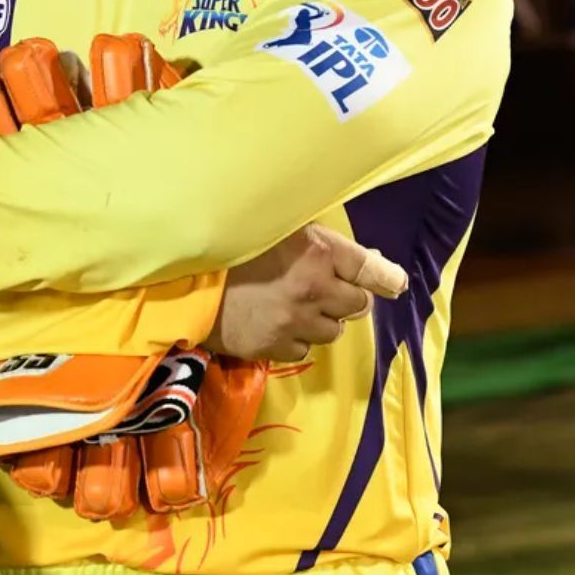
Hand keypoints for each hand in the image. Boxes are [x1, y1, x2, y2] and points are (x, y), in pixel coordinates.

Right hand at [206, 224, 408, 361]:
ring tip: (295, 305)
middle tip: (324, 288)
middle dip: (346, 297)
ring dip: (321, 319)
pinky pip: (304, 348)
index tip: (392, 282)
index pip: (371, 269)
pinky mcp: (275, 346)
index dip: (386, 277)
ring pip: (333, 330)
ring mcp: (295, 321)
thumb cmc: (231, 245)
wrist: (182, 282)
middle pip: (358, 304)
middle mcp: (313, 288)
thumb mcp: (277, 227)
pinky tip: (276, 321)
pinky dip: (297, 337)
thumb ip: (319, 243)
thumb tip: (365, 259)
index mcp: (316, 252)